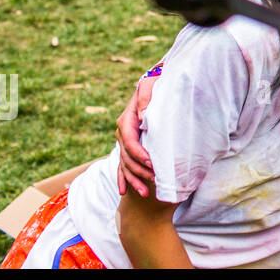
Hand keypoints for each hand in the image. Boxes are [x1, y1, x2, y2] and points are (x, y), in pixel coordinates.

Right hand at [116, 72, 158, 197]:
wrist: (155, 86)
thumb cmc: (157, 86)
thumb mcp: (151, 87)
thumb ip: (146, 98)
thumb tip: (142, 114)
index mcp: (127, 120)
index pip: (130, 141)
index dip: (139, 154)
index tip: (152, 163)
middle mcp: (123, 132)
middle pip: (127, 156)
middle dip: (139, 170)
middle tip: (155, 179)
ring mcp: (125, 141)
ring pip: (125, 164)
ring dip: (133, 179)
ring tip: (146, 192)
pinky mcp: (130, 146)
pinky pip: (123, 165)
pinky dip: (123, 178)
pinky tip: (124, 191)